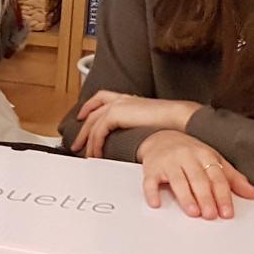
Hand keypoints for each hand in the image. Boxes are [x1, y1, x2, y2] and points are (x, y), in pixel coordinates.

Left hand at [70, 92, 198, 158]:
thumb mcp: (148, 122)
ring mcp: (117, 105)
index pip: (101, 98)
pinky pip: (98, 131)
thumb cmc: (169, 122)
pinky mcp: (116, 114)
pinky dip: (95, 144)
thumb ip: (136, 125)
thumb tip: (131, 138)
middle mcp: (120, 99)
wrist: (176, 118)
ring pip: (93, 123)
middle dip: (82, 129)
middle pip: (92, 112)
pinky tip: (97, 154)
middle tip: (76, 144)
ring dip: (87, 140)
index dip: (89, 107)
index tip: (82, 117)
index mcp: (128, 99)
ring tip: (86, 155)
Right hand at [138, 130, 253, 218]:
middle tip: (211, 215)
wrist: (161, 137)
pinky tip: (156, 203)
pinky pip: (150, 181)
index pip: (217, 177)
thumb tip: (252, 194)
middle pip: (198, 179)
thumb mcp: (213, 160)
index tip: (227, 212)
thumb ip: (232, 178)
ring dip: (185, 197)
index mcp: (205, 155)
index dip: (223, 195)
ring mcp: (168, 162)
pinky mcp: (151, 168)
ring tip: (193, 212)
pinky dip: (152, 192)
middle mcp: (187, 157)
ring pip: (177, 180)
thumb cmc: (190, 154)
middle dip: (206, 198)